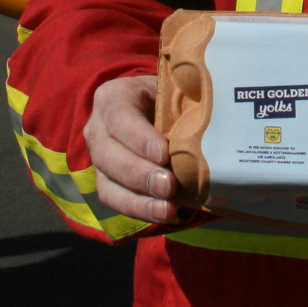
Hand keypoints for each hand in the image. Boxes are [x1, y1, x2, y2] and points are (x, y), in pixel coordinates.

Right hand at [84, 75, 176, 223]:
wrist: (156, 110)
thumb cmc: (169, 98)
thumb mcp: (174, 91)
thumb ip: (184, 102)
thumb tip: (209, 121)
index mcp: (113, 97)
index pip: (120, 117)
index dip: (139, 138)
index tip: (164, 154)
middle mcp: (98, 128)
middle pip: (109, 155)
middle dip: (139, 174)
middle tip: (169, 186)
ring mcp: (98, 158)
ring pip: (108, 184)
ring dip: (138, 200)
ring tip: (167, 209)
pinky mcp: (106, 182)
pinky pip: (115, 201)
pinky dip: (140, 210)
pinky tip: (163, 214)